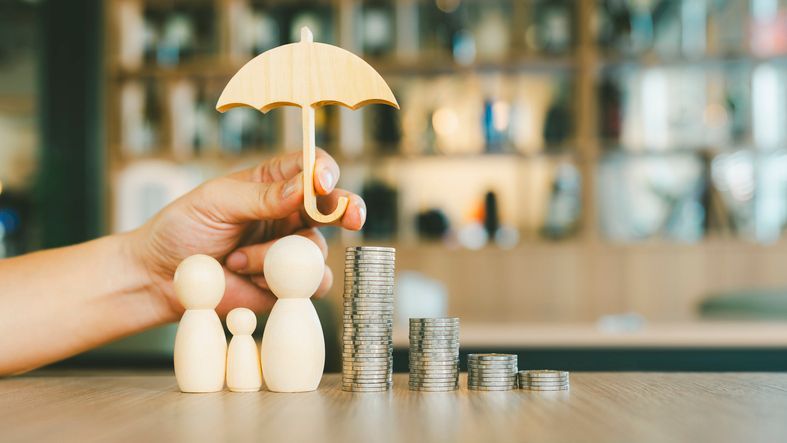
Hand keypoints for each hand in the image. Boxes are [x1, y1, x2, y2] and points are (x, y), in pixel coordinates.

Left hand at [127, 148, 365, 320]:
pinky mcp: (289, 284)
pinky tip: (247, 279)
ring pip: (316, 250)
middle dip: (348, 209)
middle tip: (354, 216)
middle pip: (334, 206)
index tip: (322, 181)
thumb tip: (304, 186)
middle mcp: (290, 214)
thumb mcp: (217, 202)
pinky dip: (280, 283)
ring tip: (235, 261)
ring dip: (275, 258)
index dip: (324, 171)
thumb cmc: (183, 229)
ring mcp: (291, 250)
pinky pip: (310, 284)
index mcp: (274, 182)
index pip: (311, 166)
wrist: (161, 278)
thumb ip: (262, 196)